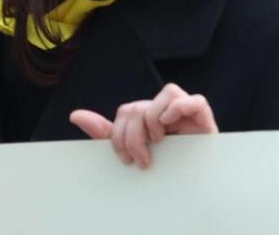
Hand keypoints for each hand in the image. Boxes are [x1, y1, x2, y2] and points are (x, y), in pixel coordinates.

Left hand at [70, 83, 216, 169]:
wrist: (189, 186)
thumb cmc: (160, 166)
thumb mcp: (128, 150)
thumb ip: (105, 133)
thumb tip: (75, 115)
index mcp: (148, 116)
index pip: (127, 111)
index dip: (120, 134)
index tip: (125, 159)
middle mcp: (165, 109)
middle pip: (142, 105)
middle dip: (135, 136)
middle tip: (142, 159)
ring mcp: (185, 110)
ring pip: (167, 92)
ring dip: (155, 120)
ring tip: (159, 141)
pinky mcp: (203, 117)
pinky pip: (194, 100)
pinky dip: (179, 108)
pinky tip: (169, 125)